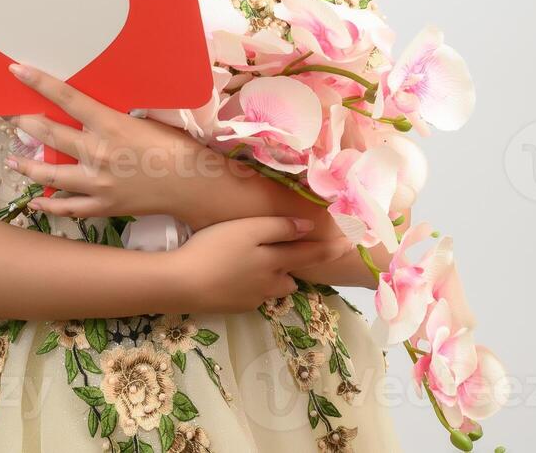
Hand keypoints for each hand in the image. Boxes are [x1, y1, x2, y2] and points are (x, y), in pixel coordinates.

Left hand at [2, 61, 228, 224]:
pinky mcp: (104, 206)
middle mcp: (99, 153)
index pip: (66, 98)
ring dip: (28, 165)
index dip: (38, 83)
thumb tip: (91, 107)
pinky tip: (36, 201)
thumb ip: (114, 117)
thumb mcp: (146, 120)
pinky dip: (50, 205)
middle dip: (24, 122)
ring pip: (51, 173)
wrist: (194, 185)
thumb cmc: (176, 146)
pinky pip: (69, 208)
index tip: (16, 70)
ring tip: (12, 160)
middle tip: (8, 115)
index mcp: (110, 125)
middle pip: (50, 133)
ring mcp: (99, 183)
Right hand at [171, 215, 337, 311]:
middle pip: (292, 277)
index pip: (311, 255)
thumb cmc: (214, 248)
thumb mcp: (247, 229)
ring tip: (258, 265)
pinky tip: (234, 276)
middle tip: (289, 253)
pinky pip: (253, 296)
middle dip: (295, 268)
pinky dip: (252, 286)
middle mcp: (270, 284)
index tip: (352, 244)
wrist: (183, 284)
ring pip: (273, 289)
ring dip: (274, 279)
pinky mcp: (235, 307)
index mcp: (276, 262)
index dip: (331, 249)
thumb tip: (309, 227)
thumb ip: (279, 228)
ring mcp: (252, 298)